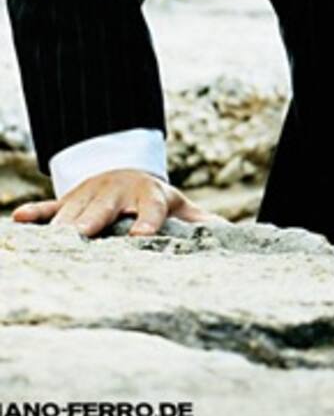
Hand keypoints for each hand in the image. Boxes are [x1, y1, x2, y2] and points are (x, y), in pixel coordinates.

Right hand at [11, 168, 225, 236]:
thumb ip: (199, 221)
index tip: (142, 237)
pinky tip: (19, 219)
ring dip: (62, 226)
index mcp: (148, 198)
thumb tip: (230, 233)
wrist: (126, 171)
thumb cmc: (155, 199)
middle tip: (82, 238)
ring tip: (53, 244)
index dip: (147, 223)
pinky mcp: (68, 200)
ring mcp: (90, 196)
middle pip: (104, 210)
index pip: (151, 211)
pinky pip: (48, 207)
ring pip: (73, 212)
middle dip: (93, 222)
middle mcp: (117, 194)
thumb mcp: (179, 206)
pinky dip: (35, 213)